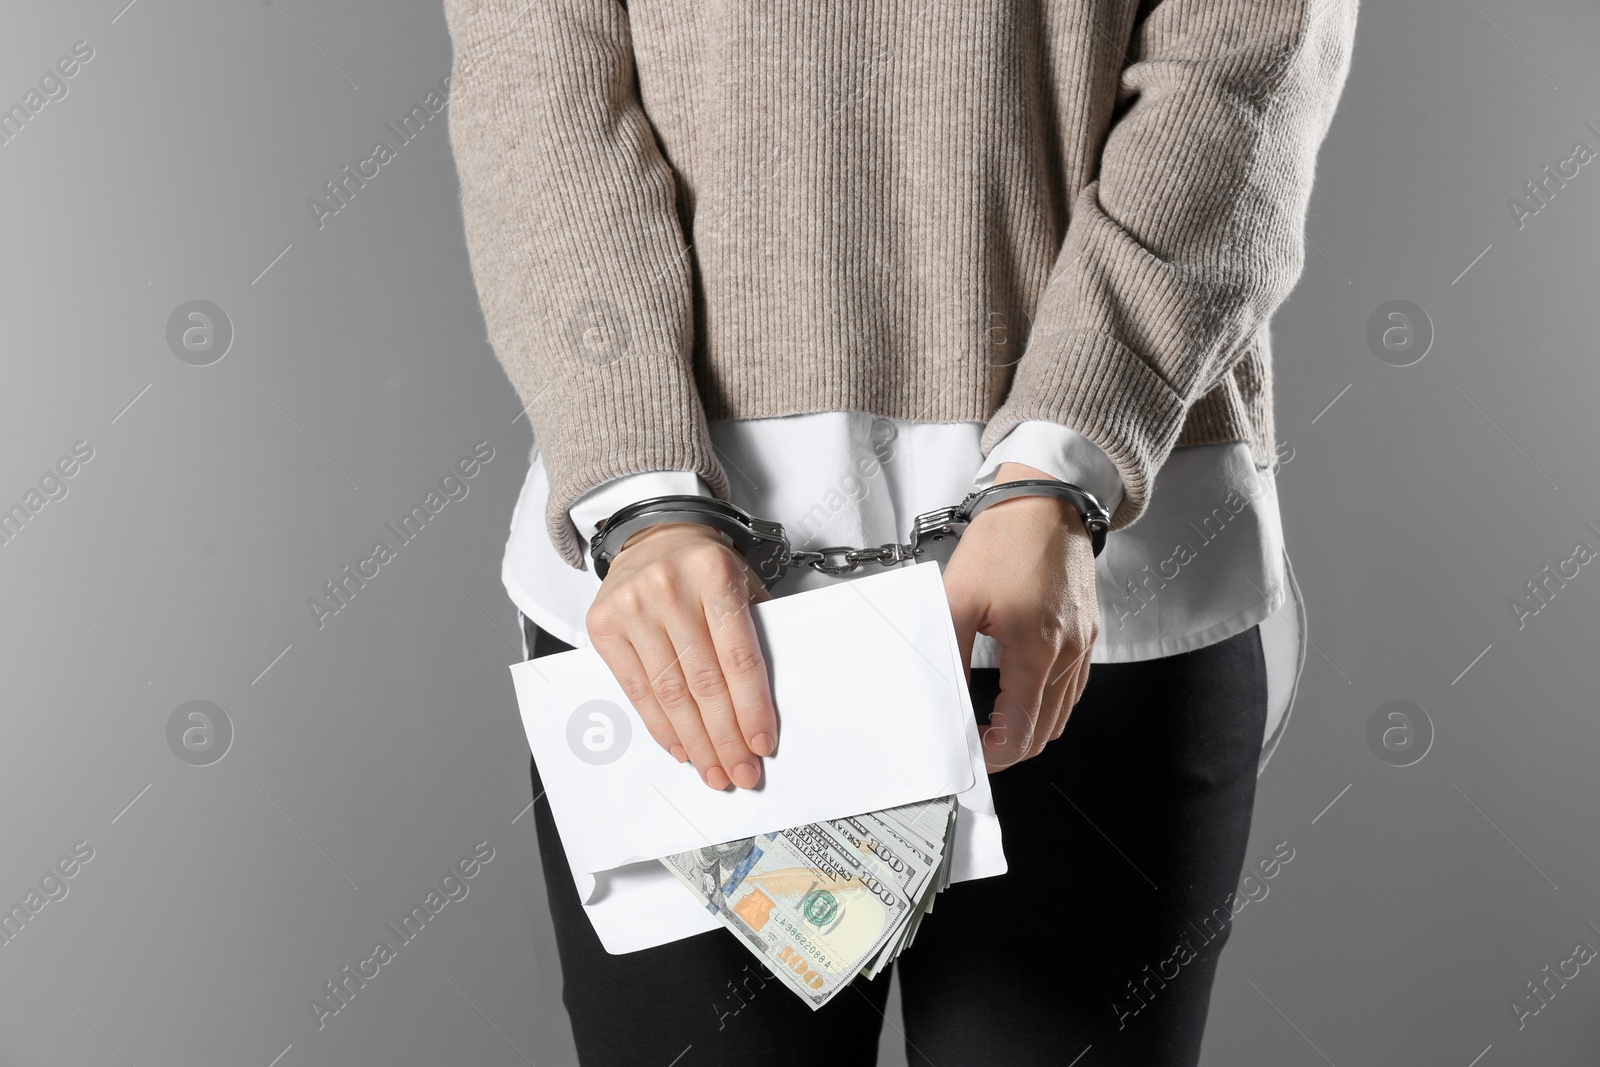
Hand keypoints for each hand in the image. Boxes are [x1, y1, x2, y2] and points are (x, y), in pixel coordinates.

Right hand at [585, 522, 777, 789]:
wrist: (654, 533)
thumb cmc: (705, 567)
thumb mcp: (743, 583)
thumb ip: (758, 632)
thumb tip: (768, 706)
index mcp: (714, 574)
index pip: (738, 658)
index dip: (752, 708)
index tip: (762, 744)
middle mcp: (670, 589)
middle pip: (704, 682)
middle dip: (725, 738)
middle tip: (741, 772)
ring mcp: (632, 607)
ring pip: (670, 693)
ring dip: (695, 741)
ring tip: (713, 770)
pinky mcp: (605, 626)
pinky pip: (637, 690)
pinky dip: (661, 726)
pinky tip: (681, 747)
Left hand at [943, 462, 1099, 772]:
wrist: (1046, 498)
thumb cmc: (1007, 538)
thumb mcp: (959, 596)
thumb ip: (948, 652)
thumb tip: (943, 695)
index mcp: (1038, 649)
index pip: (1022, 730)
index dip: (995, 754)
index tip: (973, 754)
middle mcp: (1069, 651)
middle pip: (1046, 731)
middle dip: (1012, 748)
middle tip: (979, 745)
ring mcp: (1084, 641)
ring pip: (1063, 711)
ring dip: (1031, 727)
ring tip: (994, 724)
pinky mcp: (1088, 629)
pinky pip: (1074, 684)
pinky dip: (1049, 702)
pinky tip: (1023, 693)